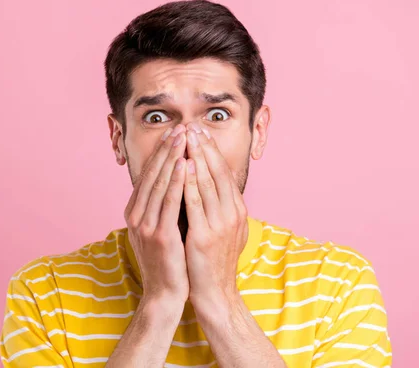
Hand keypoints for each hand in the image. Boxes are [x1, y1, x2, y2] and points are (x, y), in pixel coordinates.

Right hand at [124, 124, 189, 304]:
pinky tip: (185, 165)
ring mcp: (145, 225)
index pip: (148, 175)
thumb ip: (161, 206)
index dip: (161, 152)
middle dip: (167, 148)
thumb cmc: (167, 259)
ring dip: (172, 157)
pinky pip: (169, 202)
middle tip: (180, 126)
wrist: (165, 293)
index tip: (174, 132)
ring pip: (160, 183)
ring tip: (183, 137)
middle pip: (152, 174)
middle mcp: (136, 215)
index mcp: (135, 211)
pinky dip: (177, 181)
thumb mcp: (159, 228)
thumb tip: (174, 181)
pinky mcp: (159, 235)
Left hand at [182, 123, 248, 302]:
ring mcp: (220, 224)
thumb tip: (209, 182)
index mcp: (237, 210)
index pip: (224, 173)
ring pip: (207, 182)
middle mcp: (232, 214)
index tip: (200, 132)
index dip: (212, 151)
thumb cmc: (214, 260)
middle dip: (203, 147)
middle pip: (217, 172)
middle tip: (191, 126)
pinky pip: (194, 203)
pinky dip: (188, 182)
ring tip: (185, 138)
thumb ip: (219, 206)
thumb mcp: (224, 229)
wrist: (215, 293)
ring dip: (195, 157)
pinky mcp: (204, 236)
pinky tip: (181, 167)